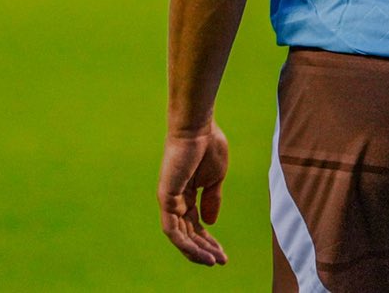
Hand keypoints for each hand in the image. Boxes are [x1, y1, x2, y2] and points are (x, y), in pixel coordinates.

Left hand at [158, 123, 229, 264]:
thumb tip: (210, 223)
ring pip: (180, 236)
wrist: (199, 127)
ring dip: (196, 250)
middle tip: (221, 261)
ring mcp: (168, 200)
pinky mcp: (165, 198)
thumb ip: (212, 200)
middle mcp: (175, 200)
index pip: (195, 224)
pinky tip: (200, 251)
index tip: (223, 253)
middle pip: (188, 233)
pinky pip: (172, 229)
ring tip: (213, 261)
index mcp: (187, 195)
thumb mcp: (215, 178)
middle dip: (204, 248)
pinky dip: (185, 243)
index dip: (208, 240)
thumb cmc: (208, 146)